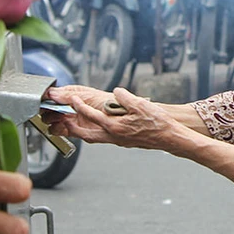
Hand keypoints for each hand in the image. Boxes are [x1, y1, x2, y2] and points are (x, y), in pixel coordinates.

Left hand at [47, 86, 183, 150]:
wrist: (169, 137)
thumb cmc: (157, 123)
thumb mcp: (140, 104)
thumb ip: (124, 97)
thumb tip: (116, 92)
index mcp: (114, 126)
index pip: (91, 115)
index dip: (79, 106)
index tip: (71, 99)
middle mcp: (113, 136)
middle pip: (85, 134)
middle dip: (72, 126)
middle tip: (64, 119)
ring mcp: (118, 141)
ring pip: (93, 138)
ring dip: (82, 131)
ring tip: (76, 124)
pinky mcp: (123, 142)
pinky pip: (103, 138)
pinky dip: (95, 132)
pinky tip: (99, 126)